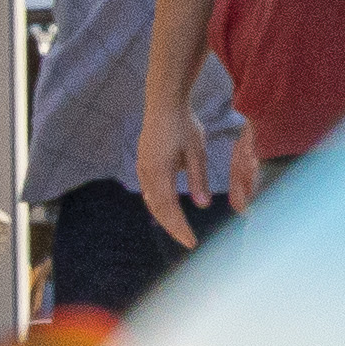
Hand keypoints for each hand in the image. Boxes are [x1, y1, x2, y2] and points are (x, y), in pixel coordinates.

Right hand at [135, 86, 258, 247]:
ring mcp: (142, 168)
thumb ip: (198, 179)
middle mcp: (146, 174)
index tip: (192, 243)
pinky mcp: (143, 163)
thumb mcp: (197, 151)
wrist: (164, 102)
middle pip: (158, 209)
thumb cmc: (183, 124)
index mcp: (159, 172)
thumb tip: (202, 205)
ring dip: (164, 217)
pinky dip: (158, 204)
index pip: (170, 210)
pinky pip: (149, 190)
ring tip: (178, 229)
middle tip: (187, 241)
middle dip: (172, 227)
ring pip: (151, 201)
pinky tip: (166, 208)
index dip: (180, 228)